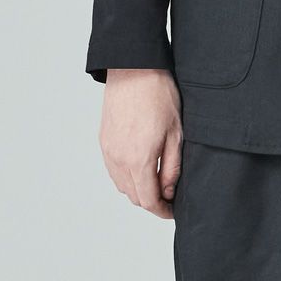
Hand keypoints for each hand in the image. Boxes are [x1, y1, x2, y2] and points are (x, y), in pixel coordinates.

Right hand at [100, 68, 182, 217]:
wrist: (134, 69)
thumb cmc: (159, 96)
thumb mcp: (177, 134)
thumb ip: (172, 168)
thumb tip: (167, 192)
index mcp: (139, 159)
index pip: (148, 200)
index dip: (162, 211)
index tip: (173, 211)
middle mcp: (119, 158)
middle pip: (134, 197)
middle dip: (152, 202)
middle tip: (169, 197)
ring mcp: (108, 150)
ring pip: (122, 186)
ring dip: (138, 190)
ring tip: (157, 183)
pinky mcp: (103, 141)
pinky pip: (113, 171)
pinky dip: (127, 178)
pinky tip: (141, 169)